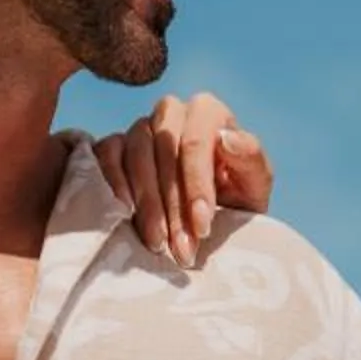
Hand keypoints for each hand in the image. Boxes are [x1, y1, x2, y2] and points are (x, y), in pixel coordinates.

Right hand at [90, 91, 272, 268]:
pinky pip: (106, 155)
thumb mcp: (254, 185)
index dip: (197, 186)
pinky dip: (114, 185)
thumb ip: (251, 160)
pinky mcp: (112, 145)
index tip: (202, 227)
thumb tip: (228, 138)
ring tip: (158, 244)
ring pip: (136, 156)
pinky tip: (126, 215)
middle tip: (182, 248)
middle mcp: (170, 111)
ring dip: (147, 205)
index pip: (195, 142)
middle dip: (174, 205)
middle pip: (163, 150)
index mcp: (207, 112)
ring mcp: (138, 127)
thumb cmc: (235, 196)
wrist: (206, 215)